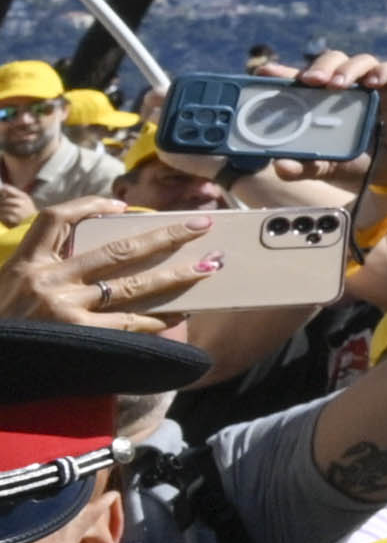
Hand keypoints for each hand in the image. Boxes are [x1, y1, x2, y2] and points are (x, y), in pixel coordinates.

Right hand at [2, 204, 228, 336]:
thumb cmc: (3, 320)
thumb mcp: (8, 282)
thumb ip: (44, 263)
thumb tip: (97, 242)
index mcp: (27, 262)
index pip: (55, 219)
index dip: (90, 206)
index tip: (122, 206)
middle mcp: (48, 280)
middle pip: (117, 250)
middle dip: (164, 237)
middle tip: (202, 225)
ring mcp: (65, 309)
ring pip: (132, 285)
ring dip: (175, 275)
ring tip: (209, 265)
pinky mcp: (78, 336)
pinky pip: (129, 323)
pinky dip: (157, 317)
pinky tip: (181, 311)